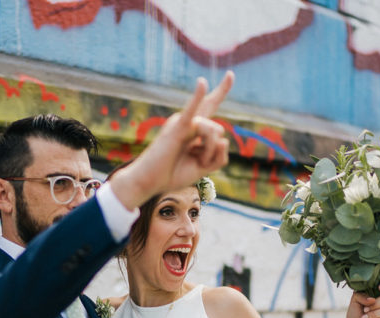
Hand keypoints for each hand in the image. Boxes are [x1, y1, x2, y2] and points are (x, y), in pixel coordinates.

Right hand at [110, 72, 233, 208]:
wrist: (149, 181)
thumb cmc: (173, 174)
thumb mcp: (204, 169)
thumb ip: (220, 156)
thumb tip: (224, 139)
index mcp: (194, 129)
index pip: (210, 105)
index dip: (221, 90)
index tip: (230, 74)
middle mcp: (189, 122)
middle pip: (217, 129)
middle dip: (215, 148)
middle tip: (201, 158)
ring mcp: (182, 123)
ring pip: (214, 132)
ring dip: (210, 151)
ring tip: (197, 161)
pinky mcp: (176, 128)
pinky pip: (191, 112)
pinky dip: (198, 97)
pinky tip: (202, 82)